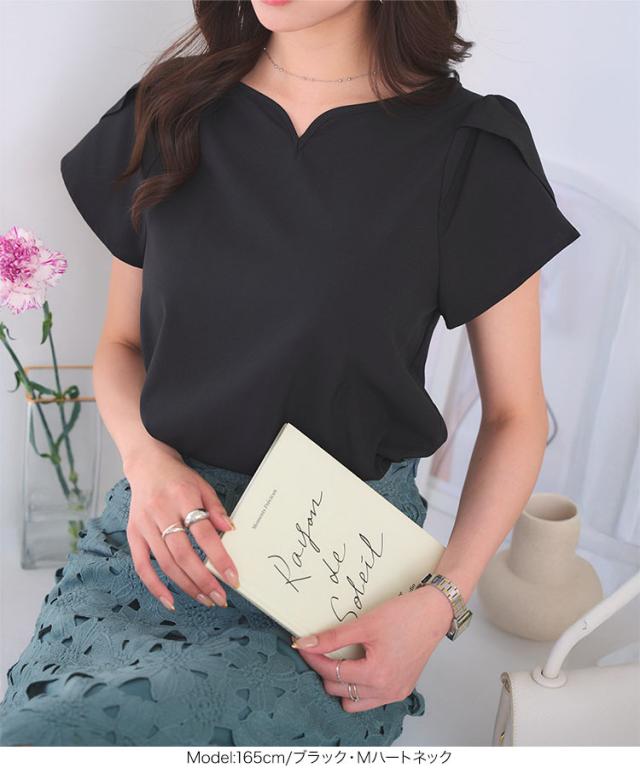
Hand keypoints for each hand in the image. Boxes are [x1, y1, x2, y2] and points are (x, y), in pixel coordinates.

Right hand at [123, 443, 238, 611]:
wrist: (147, 465)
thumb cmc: (178, 478)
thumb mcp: (203, 486)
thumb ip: (216, 509)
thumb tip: (231, 532)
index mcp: (183, 498)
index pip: (203, 533)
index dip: (219, 558)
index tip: (232, 577)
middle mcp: (161, 512)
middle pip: (183, 554)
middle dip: (203, 580)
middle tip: (220, 597)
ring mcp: (145, 525)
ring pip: (165, 563)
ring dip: (186, 585)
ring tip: (205, 599)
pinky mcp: (133, 534)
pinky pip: (142, 566)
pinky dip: (155, 586)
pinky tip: (171, 600)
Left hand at [292, 587, 452, 711]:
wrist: (434, 613)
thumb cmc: (405, 615)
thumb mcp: (364, 624)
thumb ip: (333, 637)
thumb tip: (305, 644)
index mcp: (376, 675)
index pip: (332, 673)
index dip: (314, 659)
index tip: (302, 646)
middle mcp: (386, 690)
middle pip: (339, 690)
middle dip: (326, 671)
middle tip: (320, 650)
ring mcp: (395, 693)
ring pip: (353, 702)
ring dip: (342, 685)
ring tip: (339, 662)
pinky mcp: (401, 690)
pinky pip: (371, 700)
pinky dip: (359, 688)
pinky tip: (358, 668)